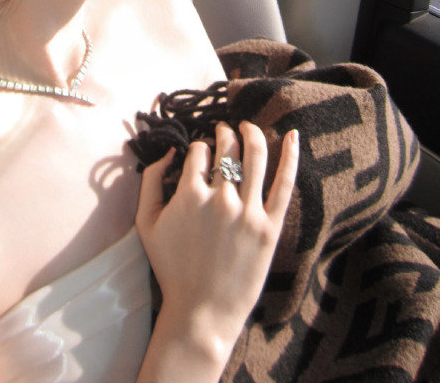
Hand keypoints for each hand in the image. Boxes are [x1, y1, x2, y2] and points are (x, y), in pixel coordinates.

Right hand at [135, 121, 297, 345]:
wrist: (202, 312)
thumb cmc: (171, 268)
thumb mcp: (146, 223)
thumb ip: (150, 181)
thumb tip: (168, 152)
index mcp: (190, 194)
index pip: (199, 151)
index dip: (199, 147)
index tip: (200, 154)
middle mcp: (221, 199)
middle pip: (228, 147)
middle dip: (225, 133)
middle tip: (225, 130)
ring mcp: (248, 212)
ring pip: (255, 157)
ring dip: (252, 133)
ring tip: (248, 127)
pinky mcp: (270, 228)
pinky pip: (284, 185)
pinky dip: (291, 157)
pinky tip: (293, 137)